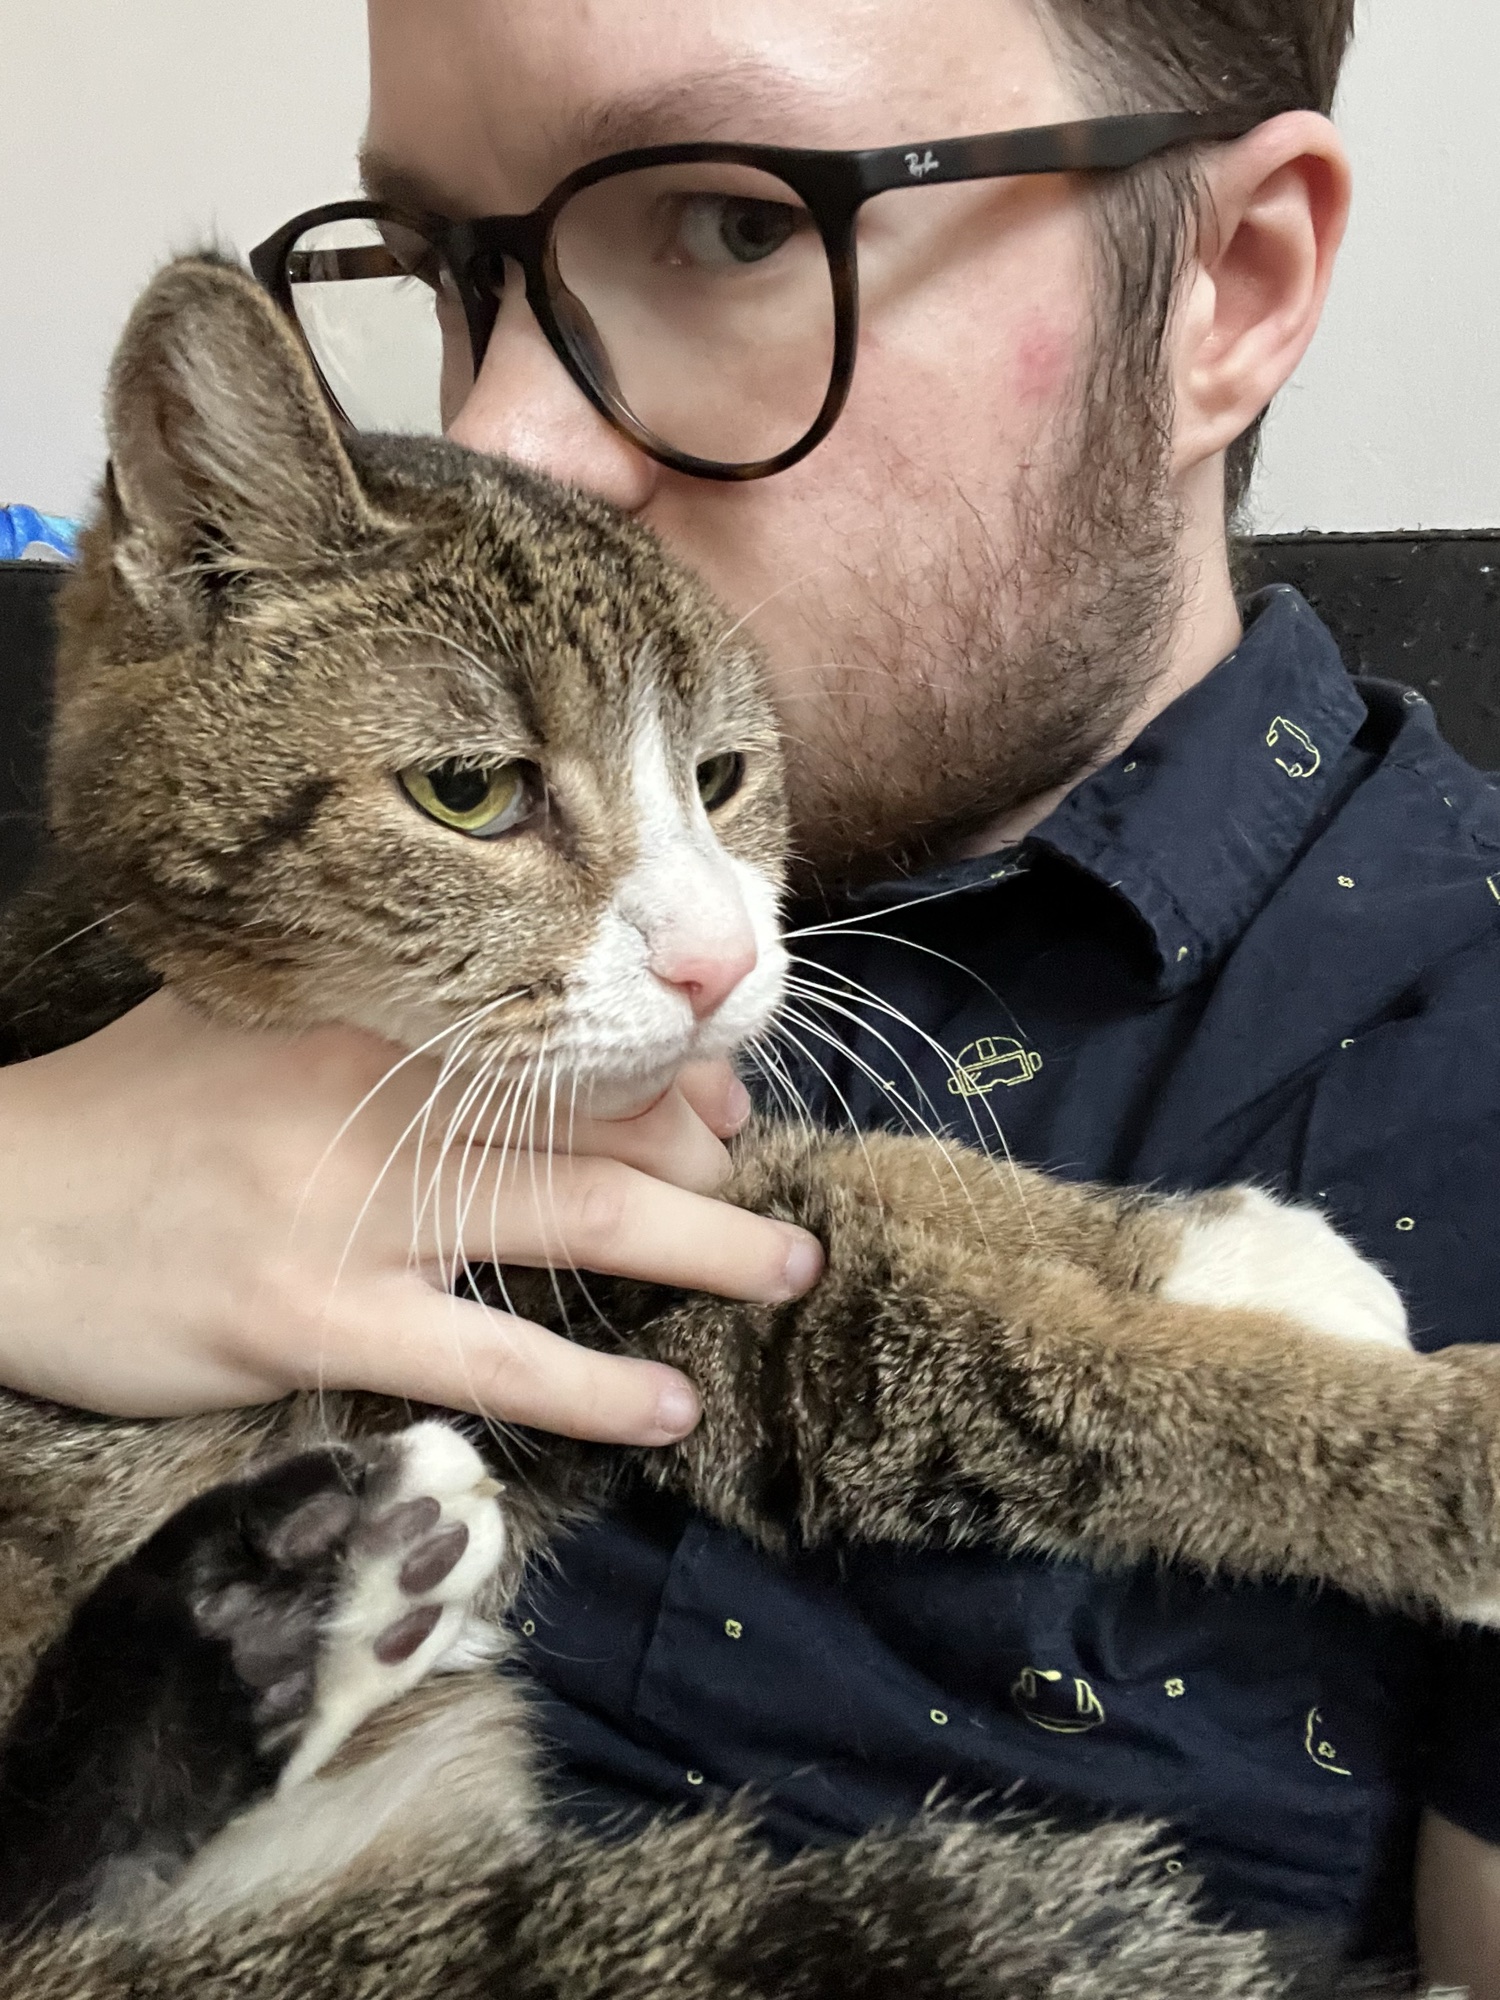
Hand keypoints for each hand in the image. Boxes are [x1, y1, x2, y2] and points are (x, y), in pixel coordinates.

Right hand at [0, 992, 821, 1436]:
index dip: (667, 1070)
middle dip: (710, 1158)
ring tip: (790, 1274)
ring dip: (708, 1250)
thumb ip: (378, 1018)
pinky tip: (666, 1408)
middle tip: (773, 1192)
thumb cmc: (132, 1118)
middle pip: (598, 1114)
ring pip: (577, 1218)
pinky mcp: (316, 1319)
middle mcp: (379, 1094)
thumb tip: (512, 1030)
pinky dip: (592, 1388)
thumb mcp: (249, 1021)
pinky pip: (490, 1357)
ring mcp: (352, 1207)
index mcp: (373, 1011)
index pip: (566, 1030)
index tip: (722, 1102)